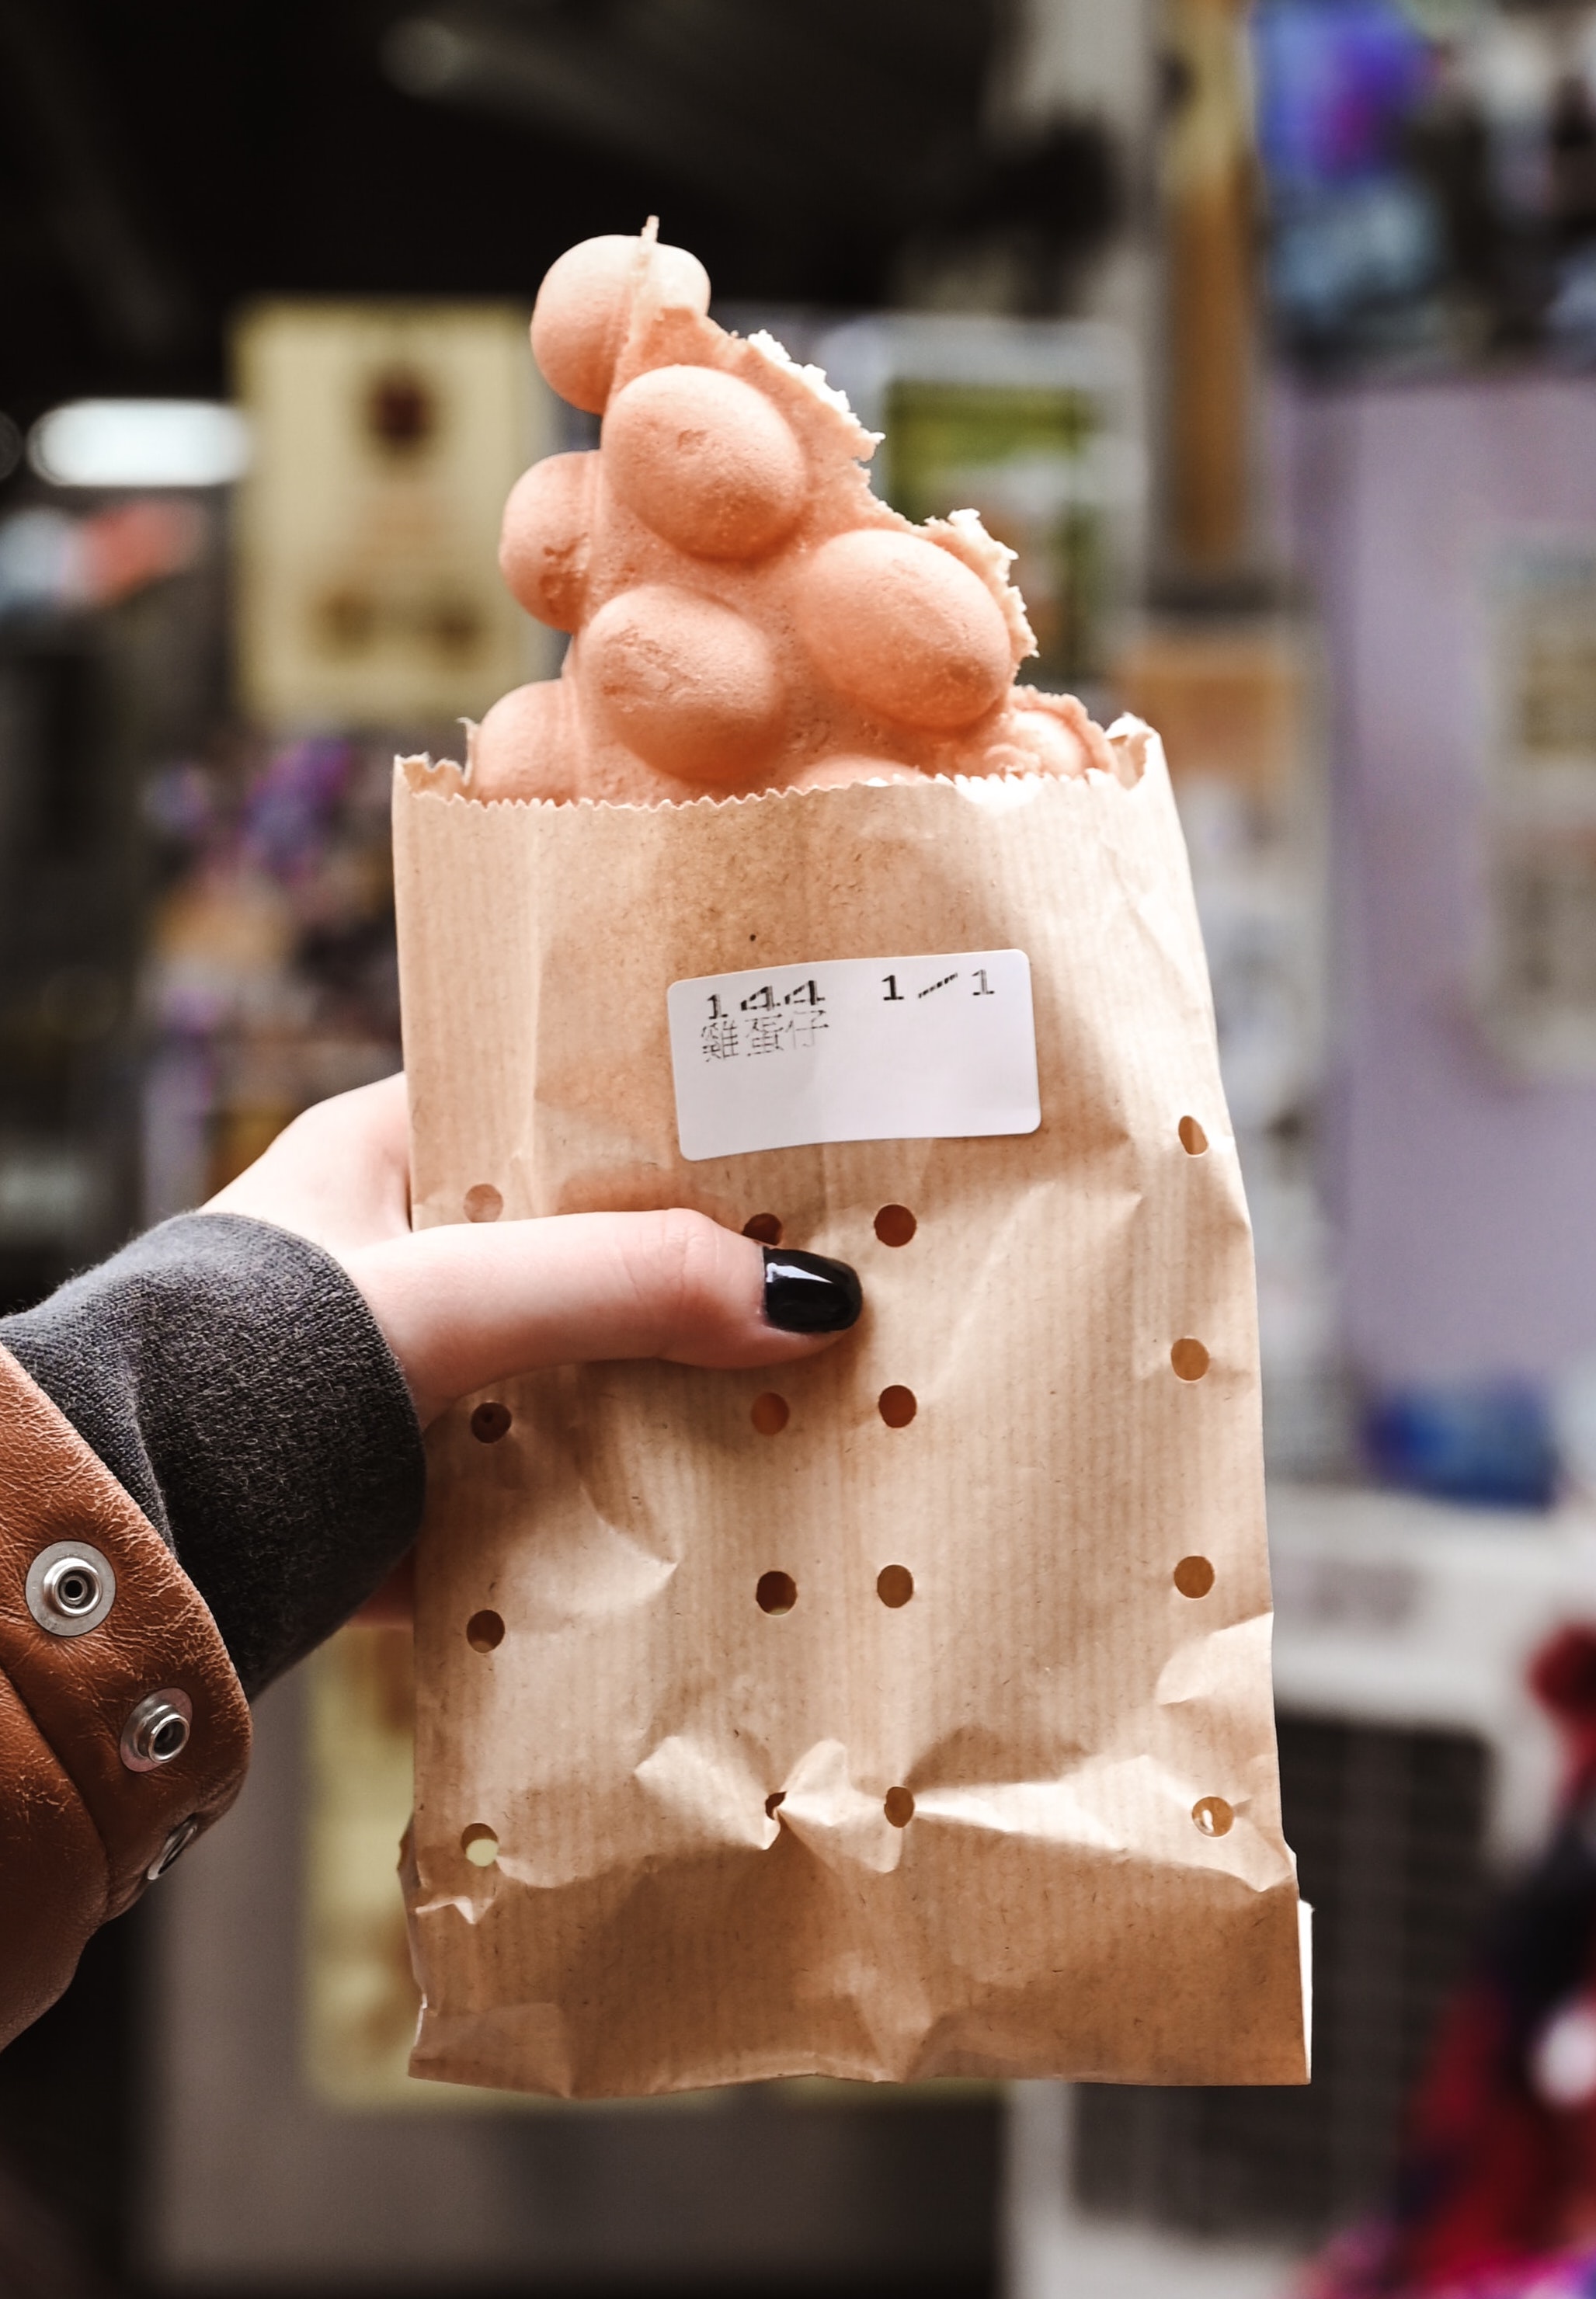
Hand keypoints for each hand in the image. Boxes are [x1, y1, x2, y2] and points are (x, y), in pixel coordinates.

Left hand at [204, 1073, 862, 1430]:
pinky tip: (733, 1494)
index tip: (788, 1137)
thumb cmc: (248, 1370)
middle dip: (699, 1272)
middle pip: (594, 1247)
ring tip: (816, 1383)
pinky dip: (633, 1488)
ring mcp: (425, 1376)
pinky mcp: (435, 1486)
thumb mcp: (452, 1295)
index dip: (673, 1118)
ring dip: (678, 1387)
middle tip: (835, 1271)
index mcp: (390, 1154)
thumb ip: (623, 1283)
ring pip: (589, 1363)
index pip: (559, 1103)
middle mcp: (410, 1257)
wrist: (134, 1559)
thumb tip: (806, 1299)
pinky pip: (564, 1470)